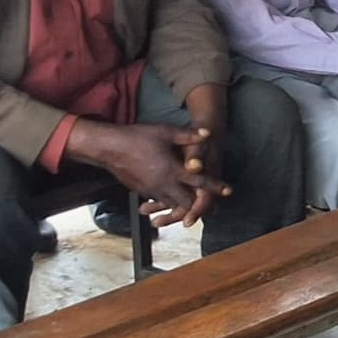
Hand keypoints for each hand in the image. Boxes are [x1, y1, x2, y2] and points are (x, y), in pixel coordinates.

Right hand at [72, 121, 227, 230]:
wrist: (108, 147)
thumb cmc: (137, 137)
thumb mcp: (166, 132)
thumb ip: (188, 135)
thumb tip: (208, 133)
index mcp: (172, 170)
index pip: (200, 182)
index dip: (216, 187)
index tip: (229, 191)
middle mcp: (163, 184)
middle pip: (187, 202)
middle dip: (199, 203)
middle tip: (210, 202)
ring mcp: (151, 190)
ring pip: (172, 205)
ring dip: (183, 205)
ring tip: (194, 204)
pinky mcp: (141, 191)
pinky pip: (159, 201)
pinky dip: (168, 202)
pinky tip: (172, 197)